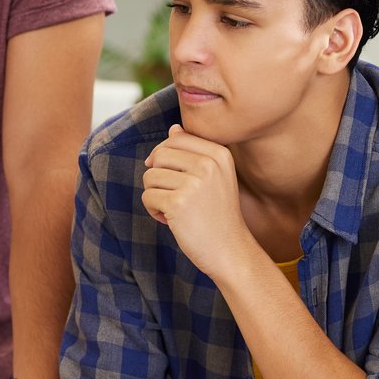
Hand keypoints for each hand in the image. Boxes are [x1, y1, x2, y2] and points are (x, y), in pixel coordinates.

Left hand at [142, 125, 258, 278]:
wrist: (230, 249)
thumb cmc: (218, 214)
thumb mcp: (216, 177)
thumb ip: (195, 152)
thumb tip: (173, 129)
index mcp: (219, 154)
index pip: (177, 137)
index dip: (166, 155)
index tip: (171, 175)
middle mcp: (208, 164)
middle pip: (160, 155)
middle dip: (158, 175)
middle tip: (172, 194)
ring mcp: (194, 183)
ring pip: (150, 176)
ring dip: (155, 194)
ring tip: (173, 208)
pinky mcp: (178, 203)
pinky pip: (148, 197)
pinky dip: (153, 210)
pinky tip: (170, 219)